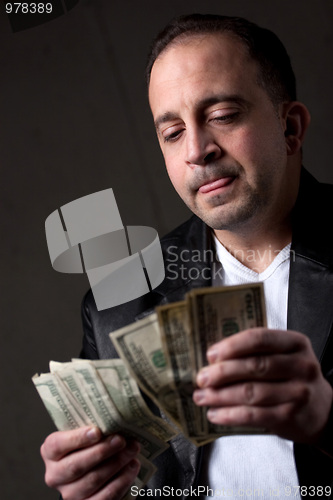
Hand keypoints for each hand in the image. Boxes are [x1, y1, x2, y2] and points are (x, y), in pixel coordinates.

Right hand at [41, 426, 140, 499]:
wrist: (94, 469)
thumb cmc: (89, 445)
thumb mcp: (84, 433)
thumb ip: (91, 428)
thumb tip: (113, 418)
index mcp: (51, 452)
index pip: (57, 445)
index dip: (77, 438)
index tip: (97, 431)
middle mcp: (55, 475)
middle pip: (77, 465)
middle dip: (102, 451)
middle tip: (121, 440)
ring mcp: (69, 493)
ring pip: (93, 480)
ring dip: (117, 464)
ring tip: (132, 450)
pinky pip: (105, 496)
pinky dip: (122, 481)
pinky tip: (132, 467)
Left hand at [193, 328, 332, 443]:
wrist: (323, 410)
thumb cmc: (293, 377)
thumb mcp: (284, 356)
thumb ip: (256, 352)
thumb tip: (213, 357)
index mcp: (295, 343)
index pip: (260, 338)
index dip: (232, 345)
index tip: (211, 354)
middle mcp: (301, 366)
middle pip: (254, 366)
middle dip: (222, 372)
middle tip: (202, 378)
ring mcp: (298, 393)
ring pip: (250, 392)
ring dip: (220, 396)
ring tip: (202, 396)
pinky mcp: (290, 417)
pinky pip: (253, 415)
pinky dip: (229, 415)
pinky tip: (215, 414)